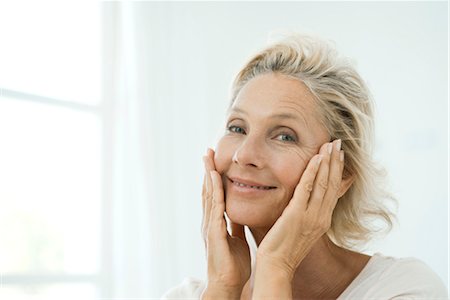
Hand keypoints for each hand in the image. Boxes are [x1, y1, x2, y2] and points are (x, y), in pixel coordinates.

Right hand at [201, 148, 250, 298]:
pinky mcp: (214, 231)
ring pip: (208, 194)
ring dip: (208, 175)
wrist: (228, 283)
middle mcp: (210, 221)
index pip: (214, 195)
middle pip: (207, 190)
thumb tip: (239, 214)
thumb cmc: (233, 265)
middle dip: (207, 170)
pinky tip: (215, 177)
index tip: (214, 162)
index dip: (213, 178)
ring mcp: (210, 225)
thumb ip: (235, 226)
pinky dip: (215, 190)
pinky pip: (215, 206)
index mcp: (216, 223)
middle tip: (207, 152)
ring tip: (208, 158)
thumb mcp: (236, 239)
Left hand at [256, 140, 344, 278]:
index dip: (337, 171)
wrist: (276, 265)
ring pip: (323, 184)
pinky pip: (307, 189)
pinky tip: (316, 158)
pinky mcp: (296, 214)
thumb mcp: (301, 228)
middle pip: (332, 184)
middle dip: (335, 161)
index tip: (340, 155)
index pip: (333, 190)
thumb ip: (306, 213)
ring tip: (330, 144)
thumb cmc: (284, 247)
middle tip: (338, 143)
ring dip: (327, 162)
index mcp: (322, 220)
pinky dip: (313, 172)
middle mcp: (321, 217)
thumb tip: (307, 199)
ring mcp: (310, 216)